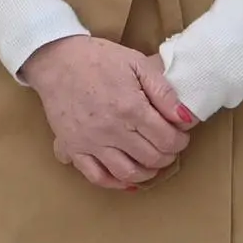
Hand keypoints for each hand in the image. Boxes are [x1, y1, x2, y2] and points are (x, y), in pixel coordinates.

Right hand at [19, 35, 197, 191]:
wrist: (56, 60)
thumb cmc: (99, 59)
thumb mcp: (137, 64)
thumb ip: (164, 91)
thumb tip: (186, 118)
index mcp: (131, 108)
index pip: (168, 140)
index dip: (180, 141)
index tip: (180, 135)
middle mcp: (112, 130)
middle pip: (151, 159)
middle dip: (167, 156)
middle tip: (167, 146)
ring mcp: (91, 142)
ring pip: (127, 174)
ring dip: (146, 173)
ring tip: (151, 163)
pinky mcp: (73, 148)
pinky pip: (96, 176)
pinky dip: (114, 183)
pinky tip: (125, 178)